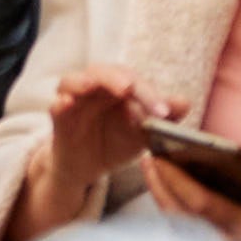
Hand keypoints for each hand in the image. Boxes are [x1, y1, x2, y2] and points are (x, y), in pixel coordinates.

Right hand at [40, 63, 183, 204]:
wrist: (88, 168)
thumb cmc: (116, 142)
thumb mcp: (143, 133)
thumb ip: (162, 118)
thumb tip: (185, 102)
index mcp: (116, 87)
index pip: (132, 80)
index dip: (148, 93)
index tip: (163, 112)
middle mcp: (93, 88)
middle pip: (102, 72)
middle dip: (116, 79)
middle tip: (128, 89)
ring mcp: (73, 101)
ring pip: (72, 81)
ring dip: (82, 81)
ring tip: (91, 85)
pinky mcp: (59, 119)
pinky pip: (55, 106)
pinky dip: (60, 102)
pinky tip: (66, 103)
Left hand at [146, 156, 240, 240]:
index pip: (199, 203)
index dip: (175, 180)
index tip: (158, 155)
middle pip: (179, 215)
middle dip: (159, 185)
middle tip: (146, 156)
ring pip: (177, 226)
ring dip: (161, 197)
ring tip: (151, 168)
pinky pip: (183, 233)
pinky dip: (170, 210)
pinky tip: (165, 191)